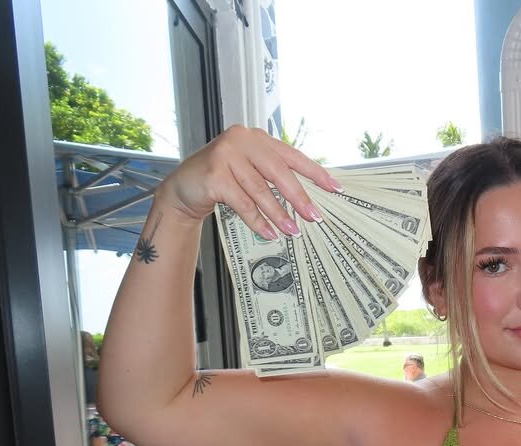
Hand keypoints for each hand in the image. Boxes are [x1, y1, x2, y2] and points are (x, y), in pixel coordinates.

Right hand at [157, 125, 342, 238]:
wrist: (185, 188)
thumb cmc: (223, 180)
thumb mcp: (251, 172)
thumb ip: (274, 176)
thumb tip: (309, 199)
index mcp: (257, 138)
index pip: (292, 155)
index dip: (315, 172)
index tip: (335, 188)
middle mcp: (242, 140)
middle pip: (278, 171)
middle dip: (299, 197)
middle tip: (314, 217)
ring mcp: (225, 155)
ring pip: (260, 189)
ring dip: (279, 214)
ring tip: (292, 231)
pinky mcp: (214, 174)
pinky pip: (242, 202)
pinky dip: (257, 220)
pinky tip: (269, 232)